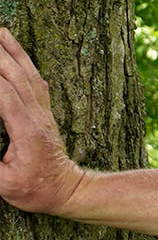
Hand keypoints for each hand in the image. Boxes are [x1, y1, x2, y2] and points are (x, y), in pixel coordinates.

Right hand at [0, 27, 84, 214]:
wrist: (69, 191)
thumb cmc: (37, 191)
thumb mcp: (5, 185)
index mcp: (26, 130)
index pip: (3, 94)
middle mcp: (37, 115)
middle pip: (15, 75)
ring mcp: (43, 111)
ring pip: (27, 72)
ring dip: (11, 49)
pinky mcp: (45, 111)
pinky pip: (35, 79)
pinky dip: (24, 60)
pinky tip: (15, 48)